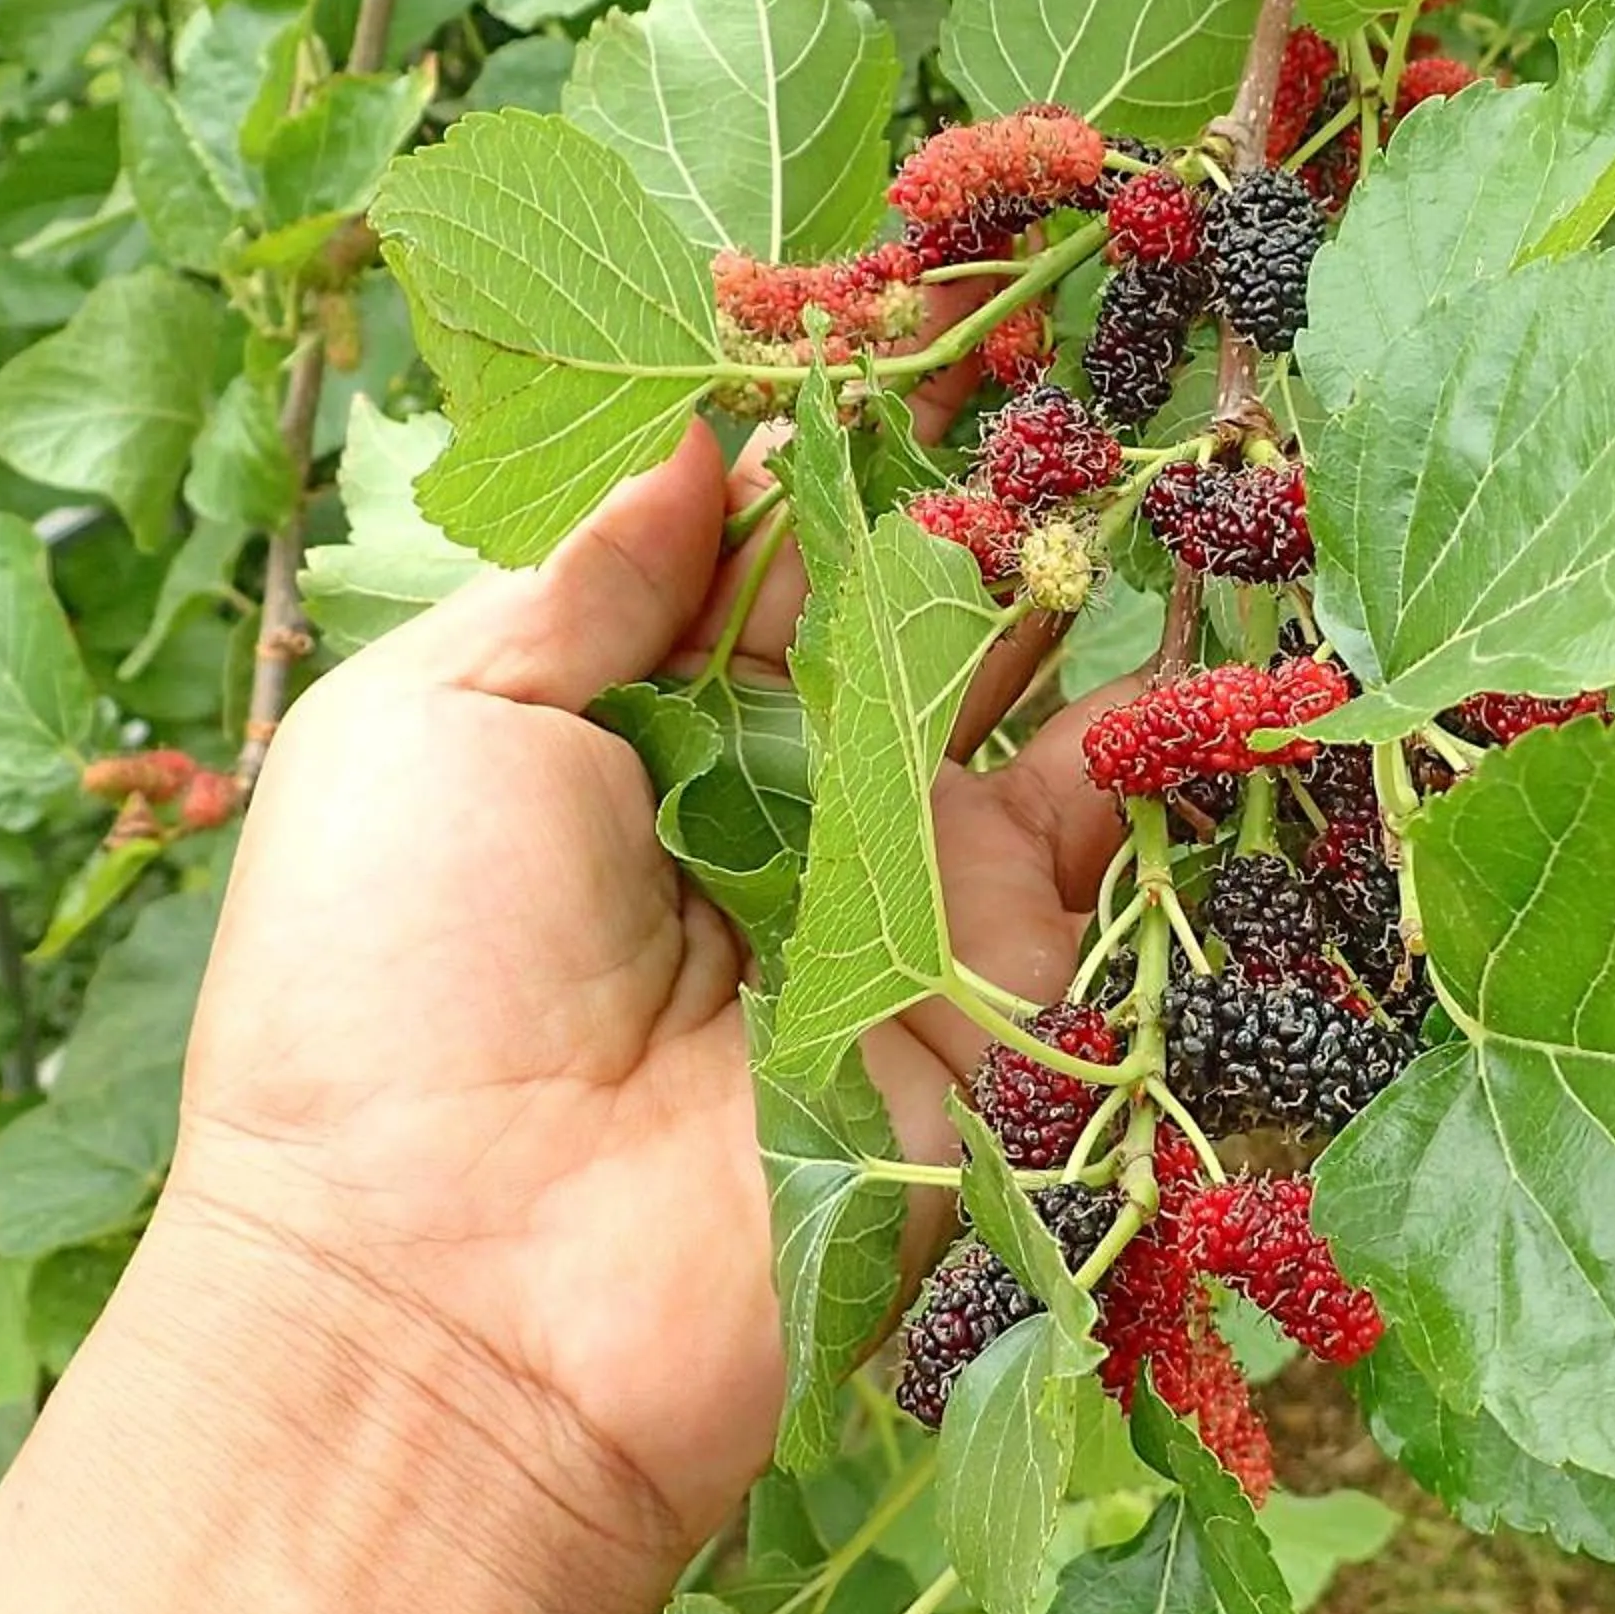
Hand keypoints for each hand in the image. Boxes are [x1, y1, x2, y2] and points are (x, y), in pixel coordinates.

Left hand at [173, 404, 1126, 1579]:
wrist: (467, 1302)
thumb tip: (700, 433)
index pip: (753, 546)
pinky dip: (1175, 742)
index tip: (896, 311)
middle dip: (969, 484)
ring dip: (1078, 581)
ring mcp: (895, 893)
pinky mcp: (999, 994)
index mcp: (622, 724)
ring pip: (1018, 701)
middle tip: (1054, 343)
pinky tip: (1225, 615)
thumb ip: (583, 576)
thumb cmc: (388, 988)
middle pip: (899, 607)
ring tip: (1152, 437)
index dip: (821, 434)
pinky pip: (1108, 848)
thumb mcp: (428, 723)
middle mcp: (771, 797)